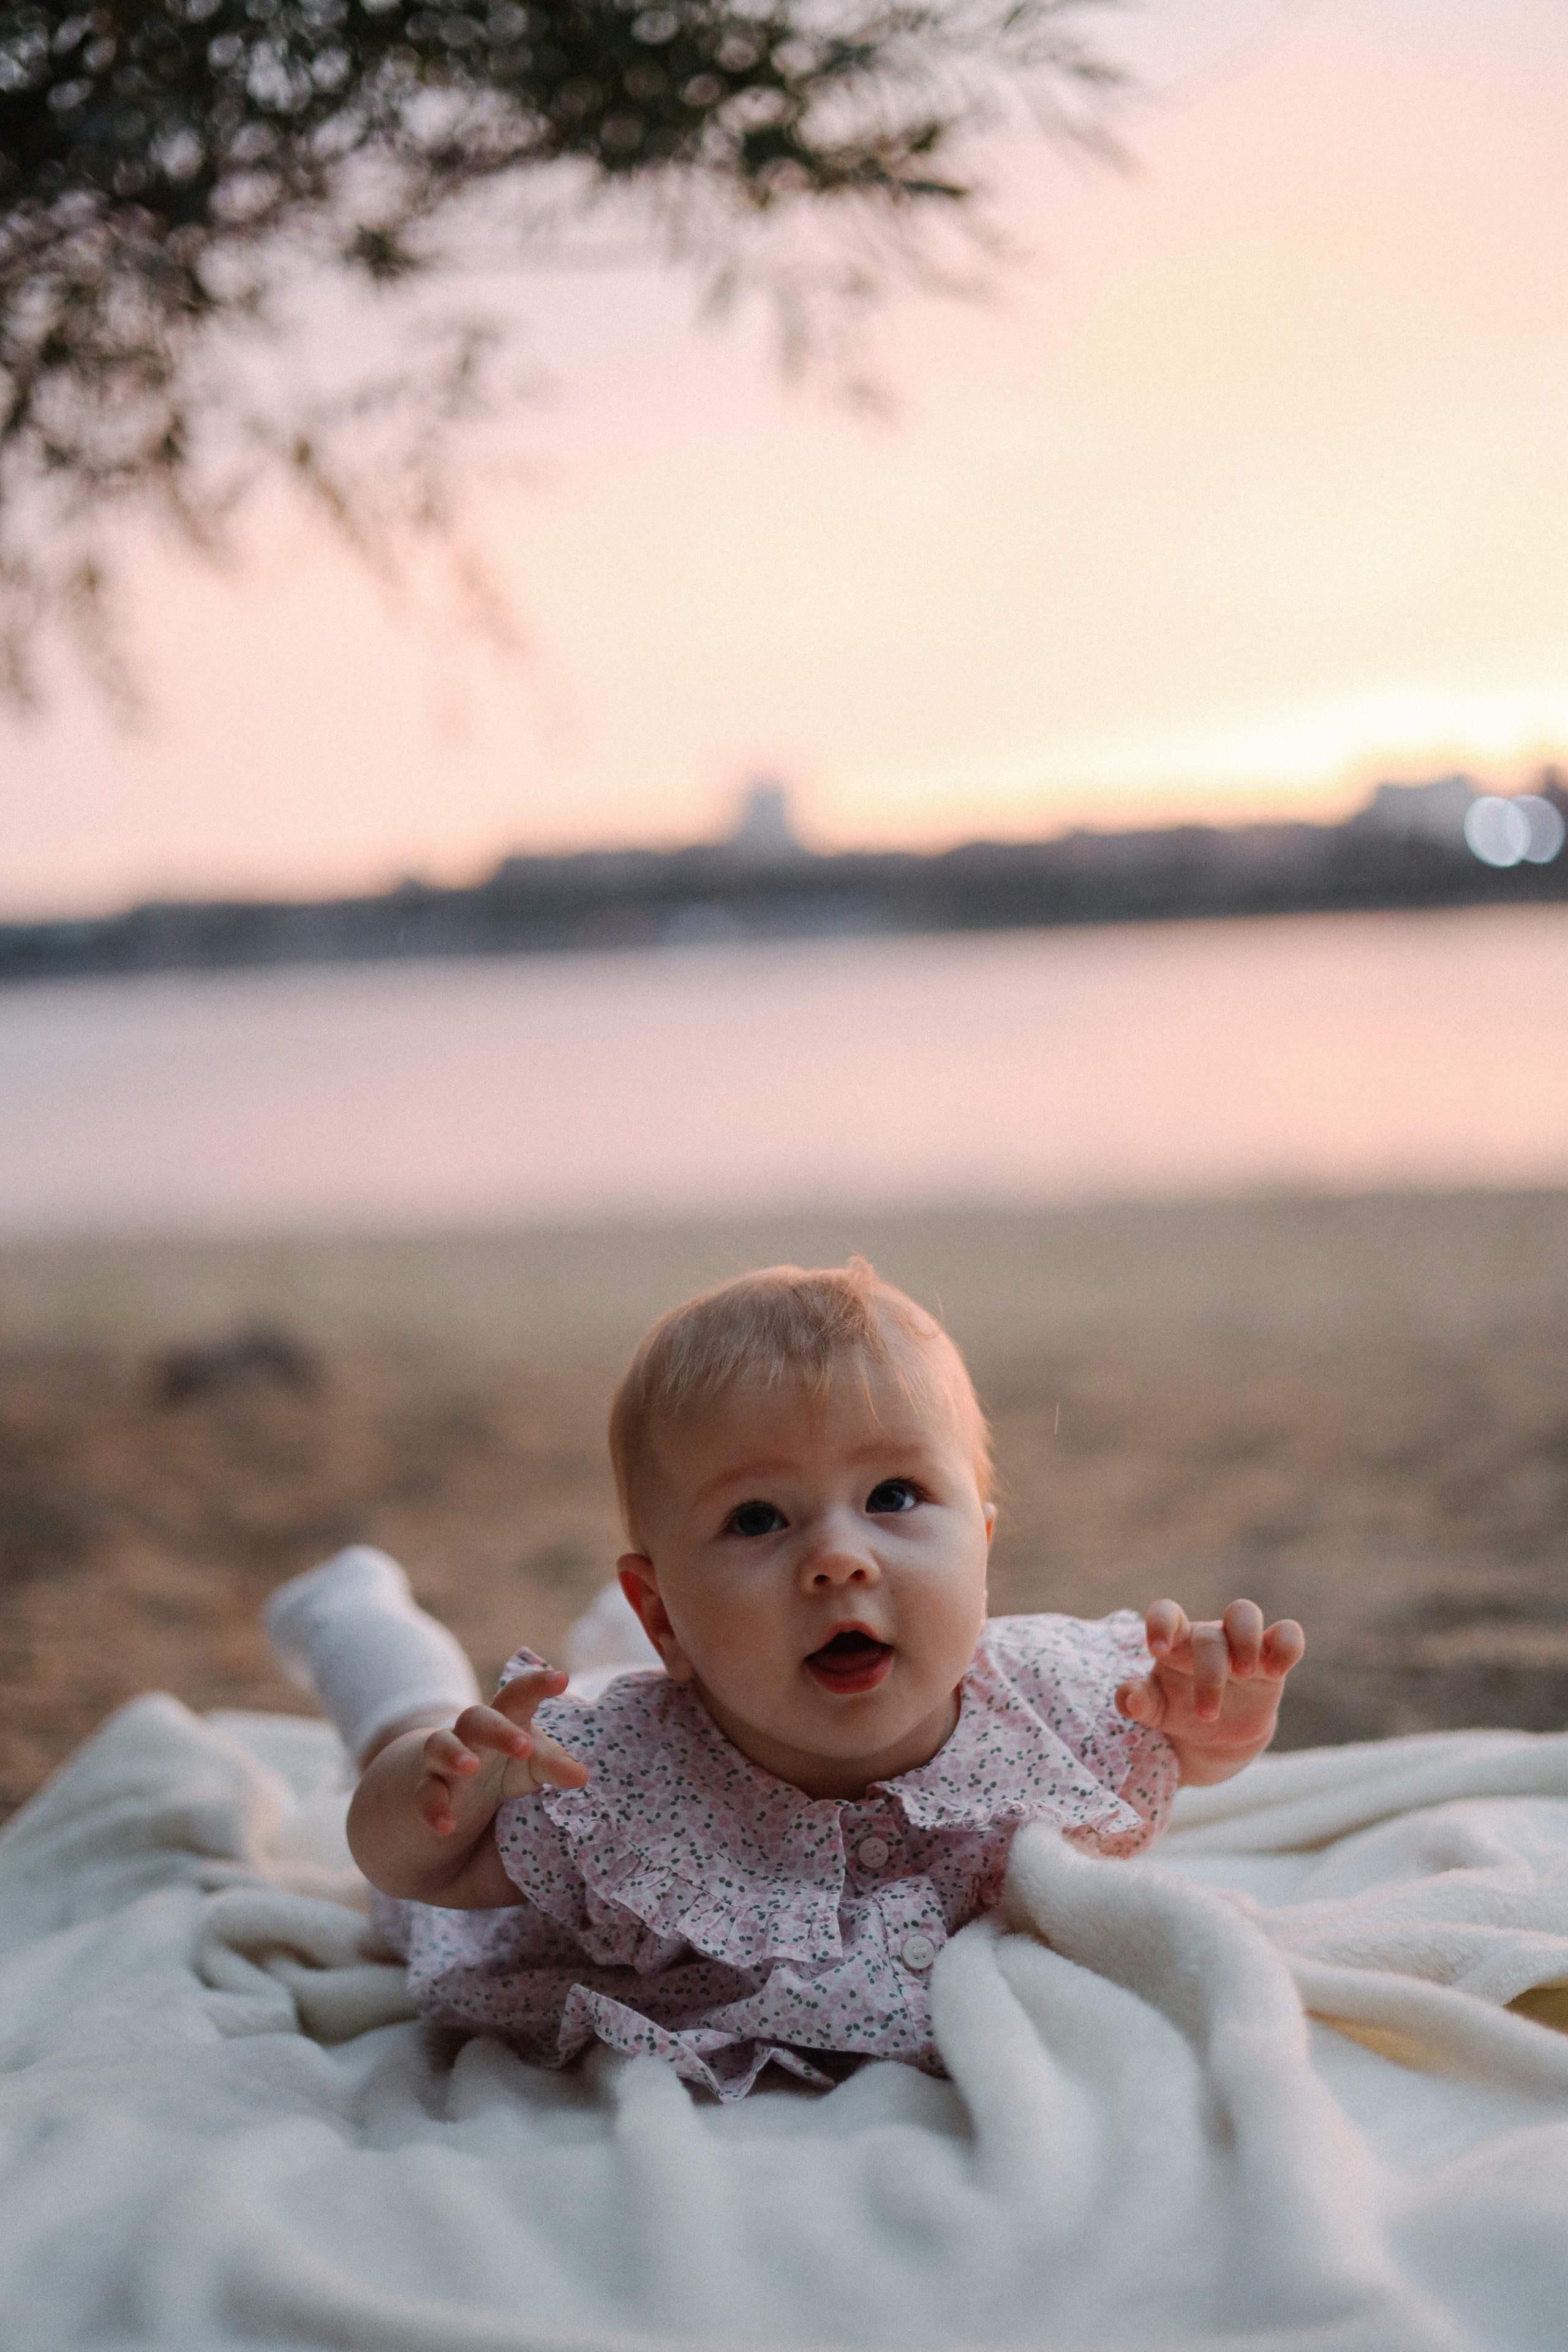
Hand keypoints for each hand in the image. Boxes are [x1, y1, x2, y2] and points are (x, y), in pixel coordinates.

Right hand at [416, 1665, 590, 1836]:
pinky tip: (446, 1826)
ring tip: (469, 1767)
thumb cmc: (504, 1766)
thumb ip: (553, 1766)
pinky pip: (425, 1794)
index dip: (538, 1684)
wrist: (451, 1785)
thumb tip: (581, 1775)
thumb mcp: (532, 1765)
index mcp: (503, 1719)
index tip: (562, 1679)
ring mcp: (444, 1760)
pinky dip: (434, 1808)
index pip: (518, 1695)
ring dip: (454, 1754)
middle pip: (477, 1718)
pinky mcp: (427, 1789)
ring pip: (439, 1745)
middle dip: (499, 1729)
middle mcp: (470, 1734)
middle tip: (525, 1746)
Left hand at [1116, 1599, 1304, 1785]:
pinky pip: (1288, 1635)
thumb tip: (1128, 1697)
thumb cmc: (1180, 1709)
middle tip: (1206, 1713)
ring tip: (1242, 1674)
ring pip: (1245, 1614)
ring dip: (1244, 1641)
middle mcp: (1208, 1637)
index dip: (1161, 1622)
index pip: (1167, 1613)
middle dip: (1209, 1673)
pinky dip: (1287, 1645)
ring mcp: (1242, 1645)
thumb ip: (1138, 1702)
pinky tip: (1277, 1670)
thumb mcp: (1157, 1710)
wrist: (1216, 1734)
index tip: (1155, 1649)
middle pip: (1208, 1635)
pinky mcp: (1272, 1661)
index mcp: (1176, 1643)